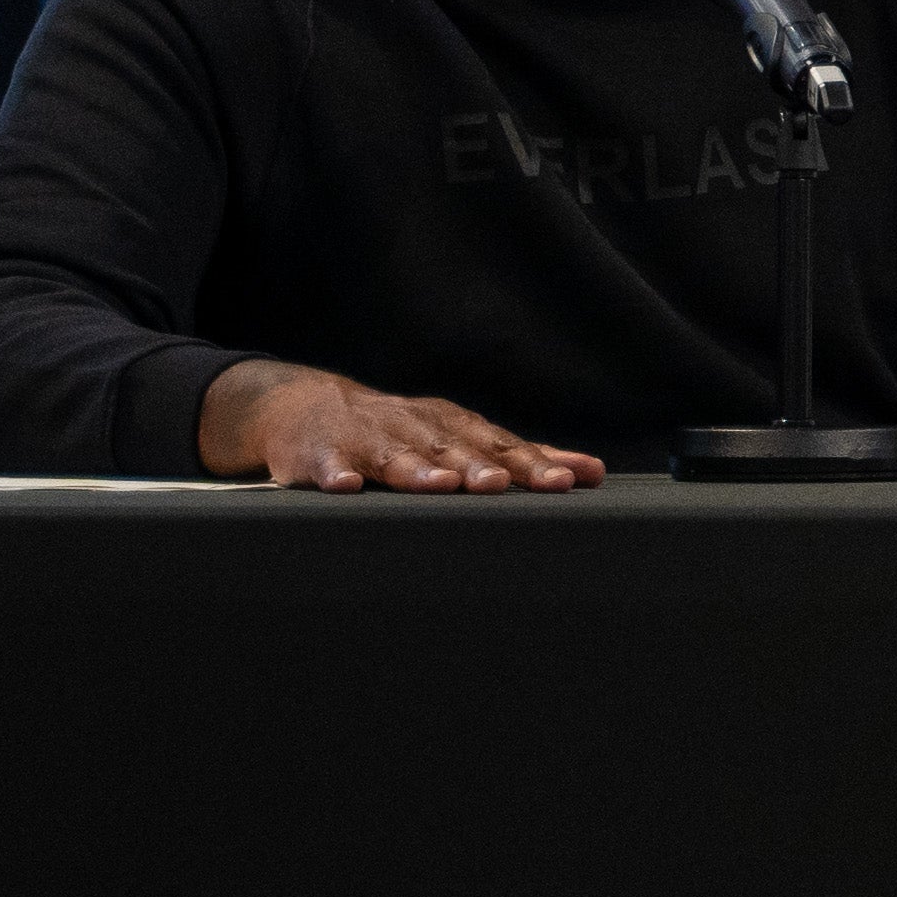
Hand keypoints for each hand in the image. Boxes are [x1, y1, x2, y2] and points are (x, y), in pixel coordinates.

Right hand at [201, 360, 605, 493]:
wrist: (304, 408)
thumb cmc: (399, 432)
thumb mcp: (459, 437)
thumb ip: (522, 458)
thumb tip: (592, 472)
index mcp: (452, 426)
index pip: (500, 445)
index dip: (531, 464)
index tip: (565, 482)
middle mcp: (414, 427)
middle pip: (451, 448)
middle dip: (479, 466)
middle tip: (501, 484)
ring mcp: (364, 439)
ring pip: (393, 455)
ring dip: (416, 470)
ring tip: (439, 486)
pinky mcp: (316, 455)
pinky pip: (325, 465)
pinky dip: (334, 475)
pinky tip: (345, 488)